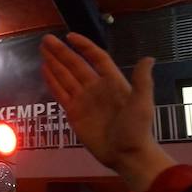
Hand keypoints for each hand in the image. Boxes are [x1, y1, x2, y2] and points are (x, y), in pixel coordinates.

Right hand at [39, 33, 175, 191]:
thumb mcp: (142, 103)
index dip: (84, 46)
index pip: (96, 58)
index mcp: (112, 82)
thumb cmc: (136, 129)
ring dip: (54, 63)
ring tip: (42, 50)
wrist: (126, 155)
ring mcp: (83, 100)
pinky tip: (44, 70)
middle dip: (61, 52)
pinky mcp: (74, 113)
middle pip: (75, 65)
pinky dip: (52, 82)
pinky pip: (60, 93)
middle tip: (46, 39)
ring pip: (65, 77)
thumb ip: (142, 80)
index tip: (69, 36)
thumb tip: (149, 58)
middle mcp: (96, 87)